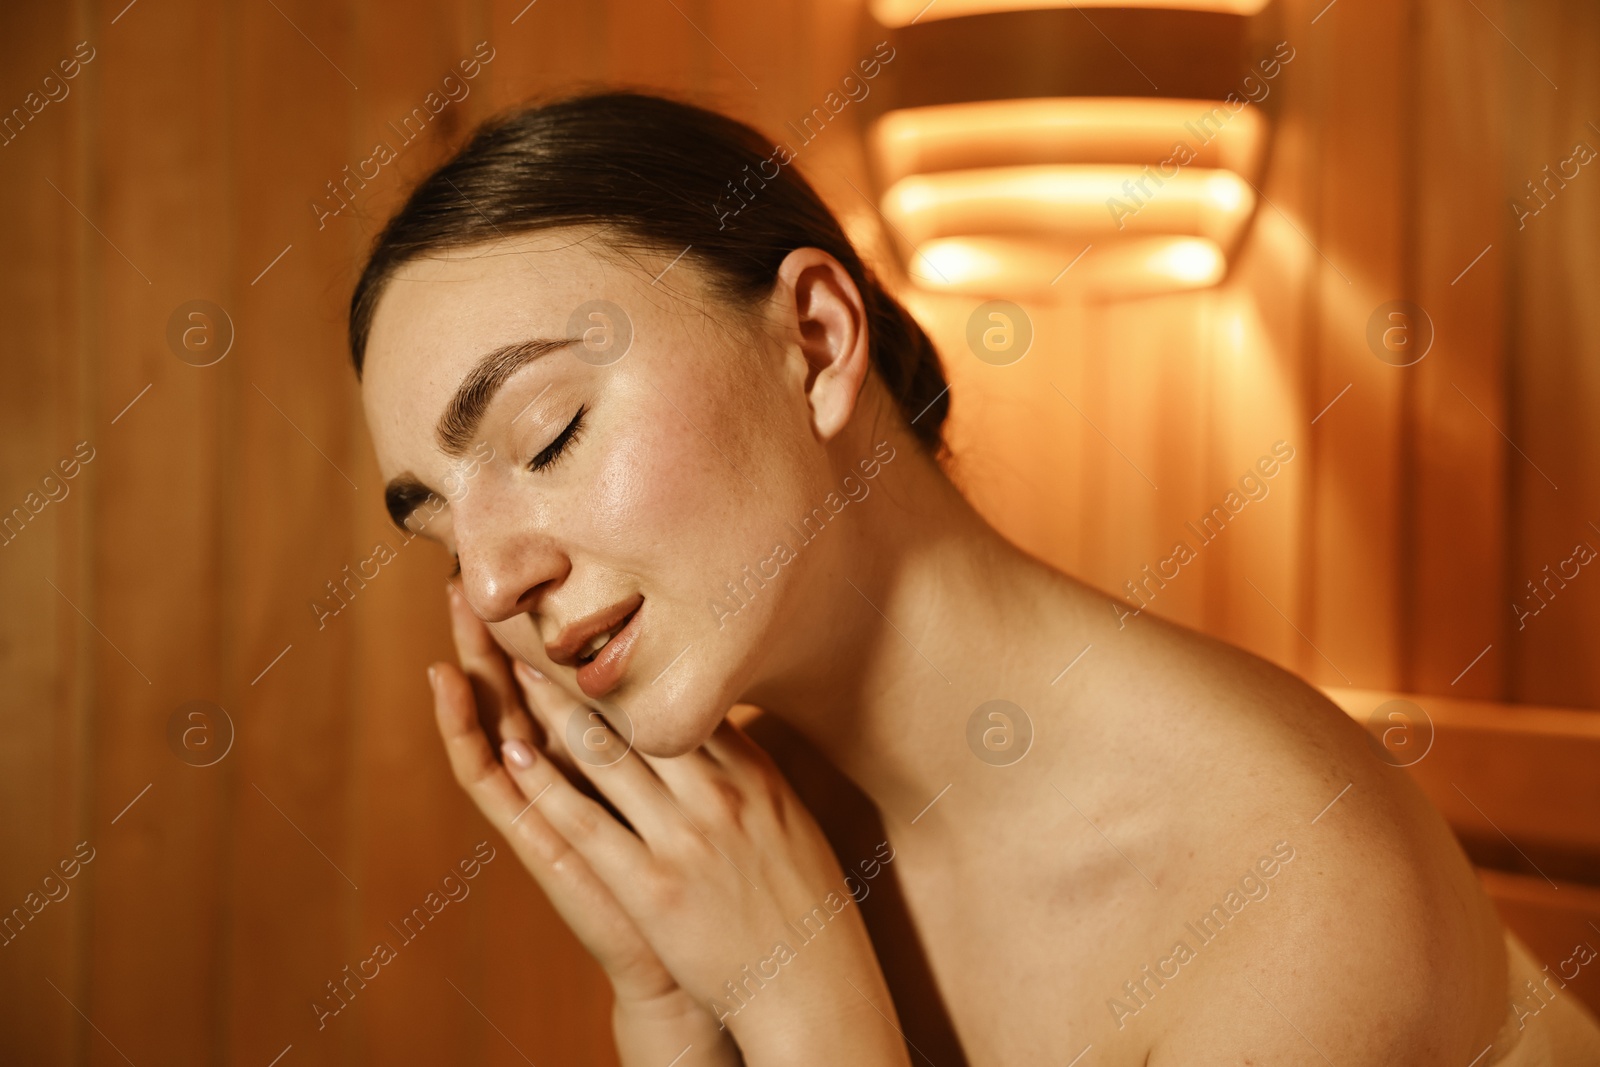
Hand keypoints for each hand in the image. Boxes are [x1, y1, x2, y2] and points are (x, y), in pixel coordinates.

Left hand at [432, 584, 911, 1065]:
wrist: (814, 990)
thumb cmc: (808, 910)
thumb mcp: (794, 824)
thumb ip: (759, 775)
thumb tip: (738, 730)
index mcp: (758, 775)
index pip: (689, 700)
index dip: (639, 660)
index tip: (606, 625)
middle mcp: (722, 794)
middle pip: (641, 713)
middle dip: (588, 666)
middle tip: (547, 624)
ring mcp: (687, 838)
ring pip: (606, 754)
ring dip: (553, 707)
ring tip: (516, 667)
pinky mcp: (653, 886)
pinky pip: (585, 823)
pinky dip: (544, 784)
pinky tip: (513, 753)